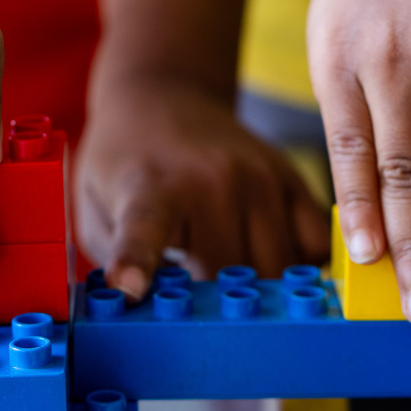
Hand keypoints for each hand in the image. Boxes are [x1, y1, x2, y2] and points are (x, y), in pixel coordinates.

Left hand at [76, 73, 328, 295]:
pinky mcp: (290, 176)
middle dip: (215, 303)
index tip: (128, 288)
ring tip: (231, 275)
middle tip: (199, 301)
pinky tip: (272, 260)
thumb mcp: (95, 208)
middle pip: (227, 273)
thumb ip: (112, 263)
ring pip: (276, 267)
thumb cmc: (126, 163)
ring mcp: (258, 177)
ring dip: (259, 288)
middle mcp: (210, 180)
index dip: (136, 262)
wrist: (165, 95)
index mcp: (149, 189)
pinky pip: (315, 244)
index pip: (143, 229)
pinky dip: (301, 265)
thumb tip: (141, 314)